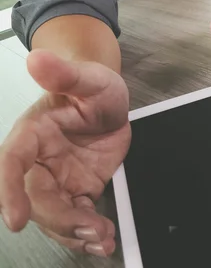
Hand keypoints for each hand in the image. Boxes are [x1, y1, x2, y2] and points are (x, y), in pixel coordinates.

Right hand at [0, 50, 130, 256]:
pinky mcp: (78, 190)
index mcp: (32, 134)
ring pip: (55, 216)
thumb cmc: (94, 87)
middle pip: (37, 199)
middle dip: (61, 220)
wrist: (112, 103)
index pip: (12, 163)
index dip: (9, 191)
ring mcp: (58, 179)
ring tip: (103, 240)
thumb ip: (65, 74)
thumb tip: (38, 58)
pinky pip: (77, 217)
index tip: (15, 219)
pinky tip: (105, 239)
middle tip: (91, 230)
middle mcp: (38, 162)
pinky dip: (88, 232)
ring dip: (76, 233)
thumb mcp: (89, 79)